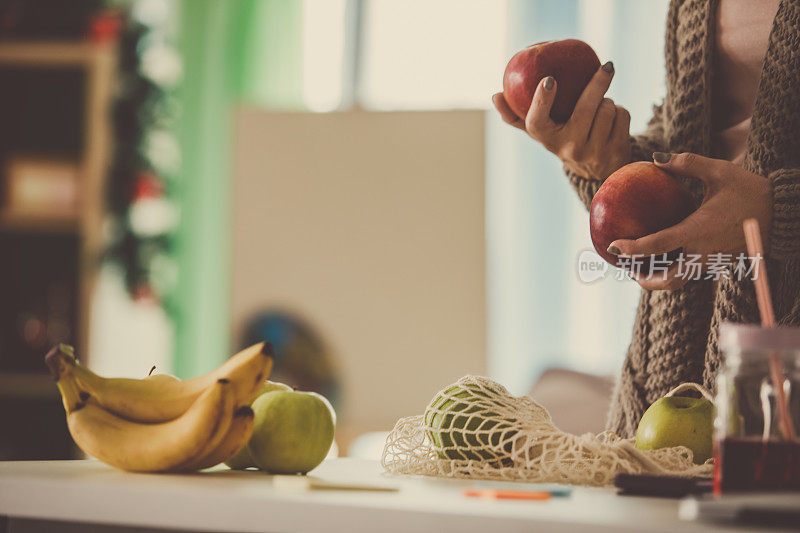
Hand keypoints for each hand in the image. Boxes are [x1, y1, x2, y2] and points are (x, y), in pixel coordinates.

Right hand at [492, 62, 630, 181]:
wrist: (598, 172)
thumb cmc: (564, 140)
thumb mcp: (543, 132)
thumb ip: (517, 116)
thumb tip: (495, 95)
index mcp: (547, 140)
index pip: (537, 123)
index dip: (542, 101)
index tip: (549, 80)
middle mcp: (569, 148)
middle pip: (586, 108)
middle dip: (598, 83)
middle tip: (606, 66)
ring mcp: (594, 152)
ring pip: (608, 108)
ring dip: (608, 101)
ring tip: (601, 109)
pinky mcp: (616, 150)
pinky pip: (622, 115)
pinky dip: (620, 112)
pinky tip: (613, 121)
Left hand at [608, 152, 773, 289]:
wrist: (785, 213)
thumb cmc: (751, 190)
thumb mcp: (720, 171)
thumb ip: (686, 163)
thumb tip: (655, 158)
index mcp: (698, 231)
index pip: (657, 246)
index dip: (633, 249)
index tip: (614, 247)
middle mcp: (703, 252)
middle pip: (667, 280)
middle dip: (644, 280)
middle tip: (628, 268)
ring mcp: (712, 261)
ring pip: (679, 281)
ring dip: (658, 279)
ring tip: (641, 267)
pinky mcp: (719, 263)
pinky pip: (691, 272)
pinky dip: (674, 270)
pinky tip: (664, 258)